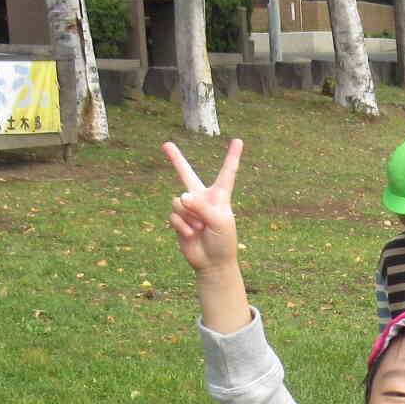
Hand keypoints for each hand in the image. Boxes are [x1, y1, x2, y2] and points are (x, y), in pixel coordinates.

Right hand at [165, 138, 243, 273]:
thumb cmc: (223, 241)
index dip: (232, 157)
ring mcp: (189, 209)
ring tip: (200, 228)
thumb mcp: (219, 221)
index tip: (238, 141)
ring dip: (189, 216)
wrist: (213, 263)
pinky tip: (191, 234)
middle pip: (186, 174)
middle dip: (176, 159)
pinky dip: (182, 226)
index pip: (227, 173)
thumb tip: (180, 197)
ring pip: (179, 201)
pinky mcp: (179, 220)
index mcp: (220, 196)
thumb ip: (201, 206)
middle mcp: (203, 199)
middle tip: (166, 144)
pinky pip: (174, 216)